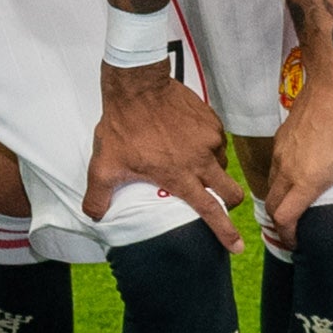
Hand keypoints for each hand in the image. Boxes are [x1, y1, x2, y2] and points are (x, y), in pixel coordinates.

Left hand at [91, 60, 247, 250]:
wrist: (137, 86)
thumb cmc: (122, 126)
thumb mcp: (104, 165)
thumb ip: (98, 195)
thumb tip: (94, 216)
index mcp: (180, 177)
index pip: (210, 211)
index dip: (226, 232)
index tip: (237, 246)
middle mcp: (201, 161)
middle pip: (231, 192)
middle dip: (229, 202)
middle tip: (219, 201)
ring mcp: (210, 139)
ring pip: (222, 164)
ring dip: (211, 168)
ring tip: (187, 159)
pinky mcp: (211, 120)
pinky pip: (216, 140)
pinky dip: (206, 145)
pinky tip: (187, 138)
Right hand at [261, 66, 332, 242]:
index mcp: (307, 179)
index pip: (284, 218)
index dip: (288, 237)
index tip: (298, 244)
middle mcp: (288, 168)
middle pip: (272, 206)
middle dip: (281, 224)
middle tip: (297, 232)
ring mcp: (281, 151)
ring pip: (272, 185)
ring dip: (280, 200)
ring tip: (298, 207)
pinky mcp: (281, 137)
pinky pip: (275, 166)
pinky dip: (281, 180)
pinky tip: (300, 176)